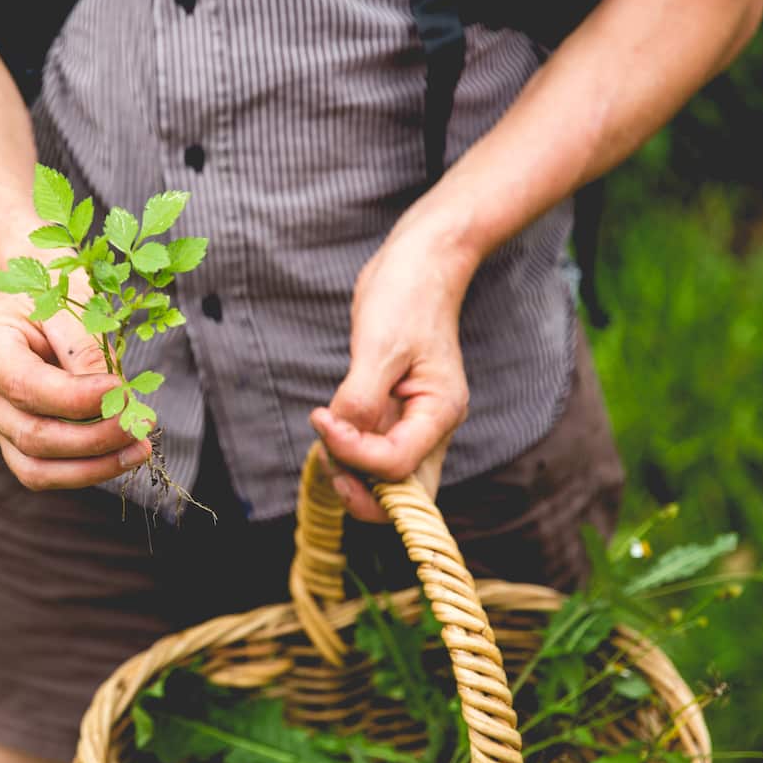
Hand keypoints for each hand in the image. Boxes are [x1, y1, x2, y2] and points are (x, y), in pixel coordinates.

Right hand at [0, 246, 151, 490]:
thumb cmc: (51, 289)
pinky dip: (85, 471)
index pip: (27, 387)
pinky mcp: (12, 440)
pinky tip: (121, 456)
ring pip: (34, 469)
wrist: (30, 294)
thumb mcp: (70, 303)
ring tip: (138, 451)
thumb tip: (115, 400)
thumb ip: (87, 350)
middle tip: (139, 425)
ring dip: (93, 467)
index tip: (122, 391)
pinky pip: (44, 472)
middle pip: (31, 436)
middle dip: (93, 439)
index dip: (77, 399)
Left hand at [309, 223, 474, 521]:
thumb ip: (360, 397)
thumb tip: (341, 436)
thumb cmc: (406, 297)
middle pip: (402, 496)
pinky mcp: (395, 416)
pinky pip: (374, 454)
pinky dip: (349, 452)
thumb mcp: (379, 346)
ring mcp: (414, 425)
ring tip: (325, 429)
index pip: (396, 467)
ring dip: (349, 470)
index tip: (321, 419)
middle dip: (359, 490)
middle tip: (325, 455)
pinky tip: (331, 426)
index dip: (352, 455)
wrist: (420, 266)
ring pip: (386, 481)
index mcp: (440, 413)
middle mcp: (432, 428)